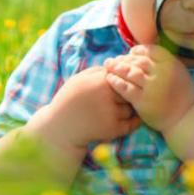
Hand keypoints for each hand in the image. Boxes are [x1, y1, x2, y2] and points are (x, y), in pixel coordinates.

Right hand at [26, 66, 141, 154]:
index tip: (122, 83)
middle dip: (128, 93)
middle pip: (131, 90)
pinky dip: (134, 121)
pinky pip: (132, 123)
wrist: (59, 127)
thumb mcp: (80, 78)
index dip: (125, 79)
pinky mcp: (113, 129)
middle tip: (124, 96)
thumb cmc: (69, 99)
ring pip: (131, 107)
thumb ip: (99, 71)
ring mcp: (111, 113)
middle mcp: (107, 96)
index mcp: (100, 81)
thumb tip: (119, 65)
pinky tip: (130, 118)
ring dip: (129, 107)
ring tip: (119, 108)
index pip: (125, 75)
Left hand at [104, 44, 193, 134]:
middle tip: (114, 60)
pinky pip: (125, 88)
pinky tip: (110, 80)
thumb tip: (144, 53)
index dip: (138, 51)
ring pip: (130, 72)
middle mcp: (162, 74)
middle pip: (138, 61)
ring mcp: (152, 87)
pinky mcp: (143, 101)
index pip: (150, 51)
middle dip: (124, 58)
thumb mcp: (180, 73)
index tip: (130, 53)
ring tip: (109, 67)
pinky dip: (116, 82)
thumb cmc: (181, 95)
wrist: (185, 118)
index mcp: (172, 64)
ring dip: (117, 68)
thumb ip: (165, 62)